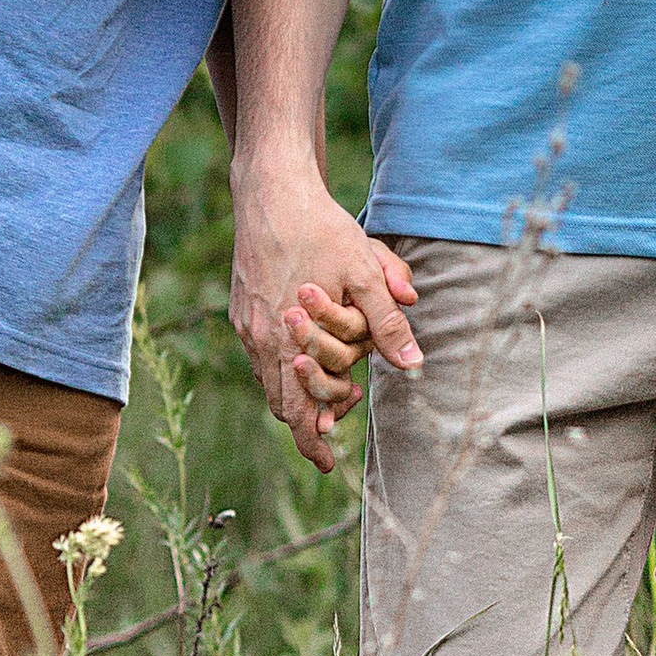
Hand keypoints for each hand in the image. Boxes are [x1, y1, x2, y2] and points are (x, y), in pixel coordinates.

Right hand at [231, 164, 420, 472]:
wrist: (272, 191)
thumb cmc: (321, 228)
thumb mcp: (365, 273)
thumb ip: (387, 322)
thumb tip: (413, 364)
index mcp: (286, 338)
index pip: (295, 411)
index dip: (311, 442)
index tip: (327, 465)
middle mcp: (260, 338)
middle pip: (280, 401)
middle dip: (308, 419)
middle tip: (336, 423)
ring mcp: (247, 322)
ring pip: (269, 377)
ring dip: (296, 390)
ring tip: (327, 391)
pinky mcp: (243, 307)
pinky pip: (260, 353)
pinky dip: (282, 364)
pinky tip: (304, 351)